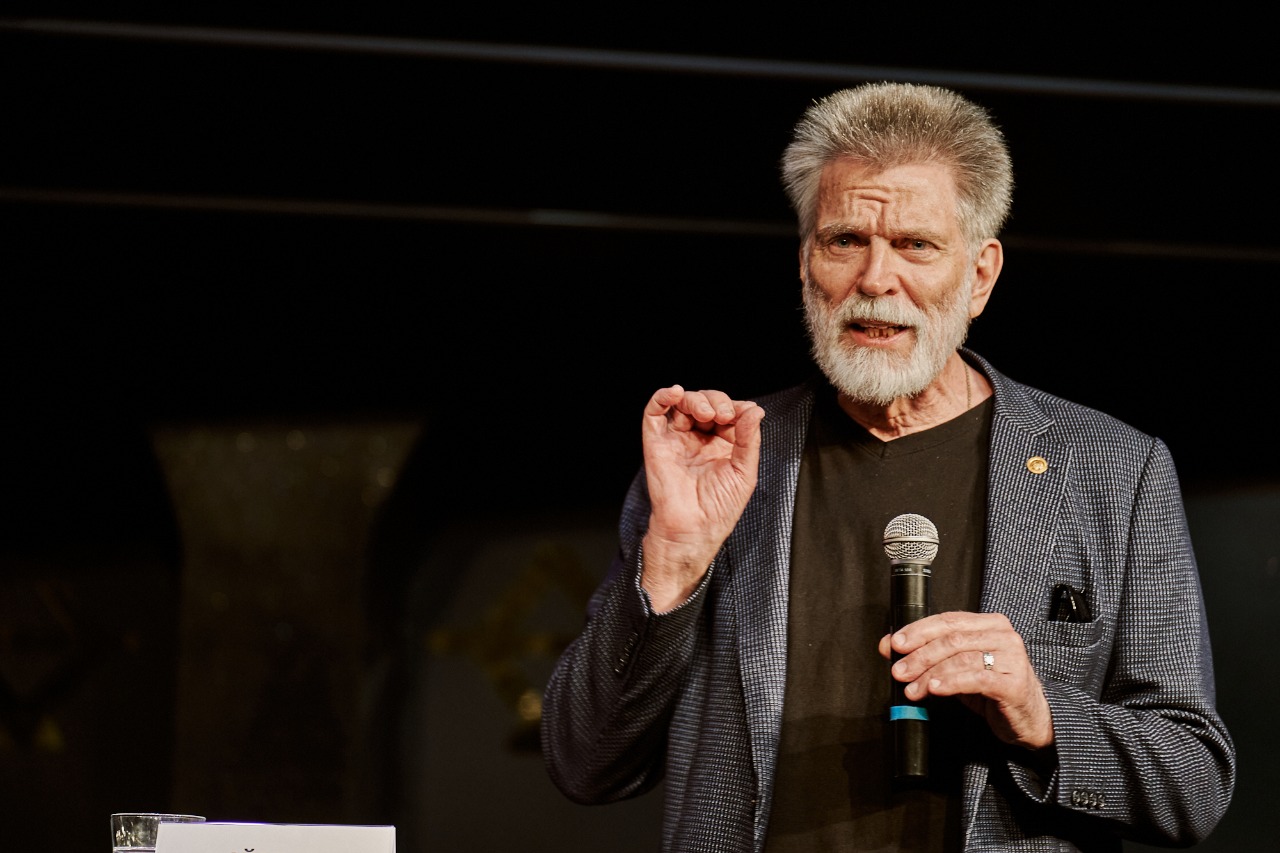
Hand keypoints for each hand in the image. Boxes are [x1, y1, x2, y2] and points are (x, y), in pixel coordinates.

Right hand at [639, 385, 764, 610]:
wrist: (693, 529)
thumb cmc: (719, 508)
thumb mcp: (744, 472)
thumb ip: (749, 439)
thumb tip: (755, 409)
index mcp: (723, 445)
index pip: (729, 413)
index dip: (735, 407)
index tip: (743, 414)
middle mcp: (699, 439)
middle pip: (706, 402)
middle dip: (716, 401)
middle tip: (723, 416)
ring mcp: (677, 439)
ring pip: (683, 403)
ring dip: (696, 399)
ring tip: (706, 413)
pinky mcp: (657, 443)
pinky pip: (655, 413)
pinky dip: (662, 396)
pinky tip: (675, 393)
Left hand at [879, 611, 1054, 749]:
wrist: (1029, 718)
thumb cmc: (993, 689)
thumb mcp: (957, 669)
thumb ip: (928, 655)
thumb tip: (888, 645)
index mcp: (989, 624)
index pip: (948, 620)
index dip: (918, 631)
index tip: (895, 644)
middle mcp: (1003, 636)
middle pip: (952, 639)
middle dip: (920, 656)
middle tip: (899, 671)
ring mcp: (1012, 658)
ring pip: (961, 659)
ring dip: (930, 674)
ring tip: (912, 688)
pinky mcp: (1014, 683)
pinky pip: (976, 678)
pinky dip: (951, 682)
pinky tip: (934, 689)